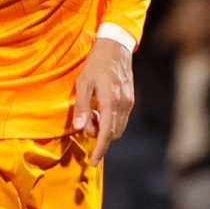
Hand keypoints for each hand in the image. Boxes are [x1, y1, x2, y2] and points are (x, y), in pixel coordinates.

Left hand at [72, 36, 134, 162]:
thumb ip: (81, 106)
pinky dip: (111, 122)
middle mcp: (123, 104)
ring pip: (118, 127)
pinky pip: (122, 118)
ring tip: (92, 116)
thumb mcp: (83, 83)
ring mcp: (129, 102)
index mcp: (110, 101)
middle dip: (100, 137)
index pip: (106, 133)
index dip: (100, 149)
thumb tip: (78, 127)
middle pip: (113, 133)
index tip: (93, 161)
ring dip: (105, 129)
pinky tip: (100, 111)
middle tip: (86, 124)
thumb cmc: (96, 63)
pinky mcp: (130, 99)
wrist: (116, 47)